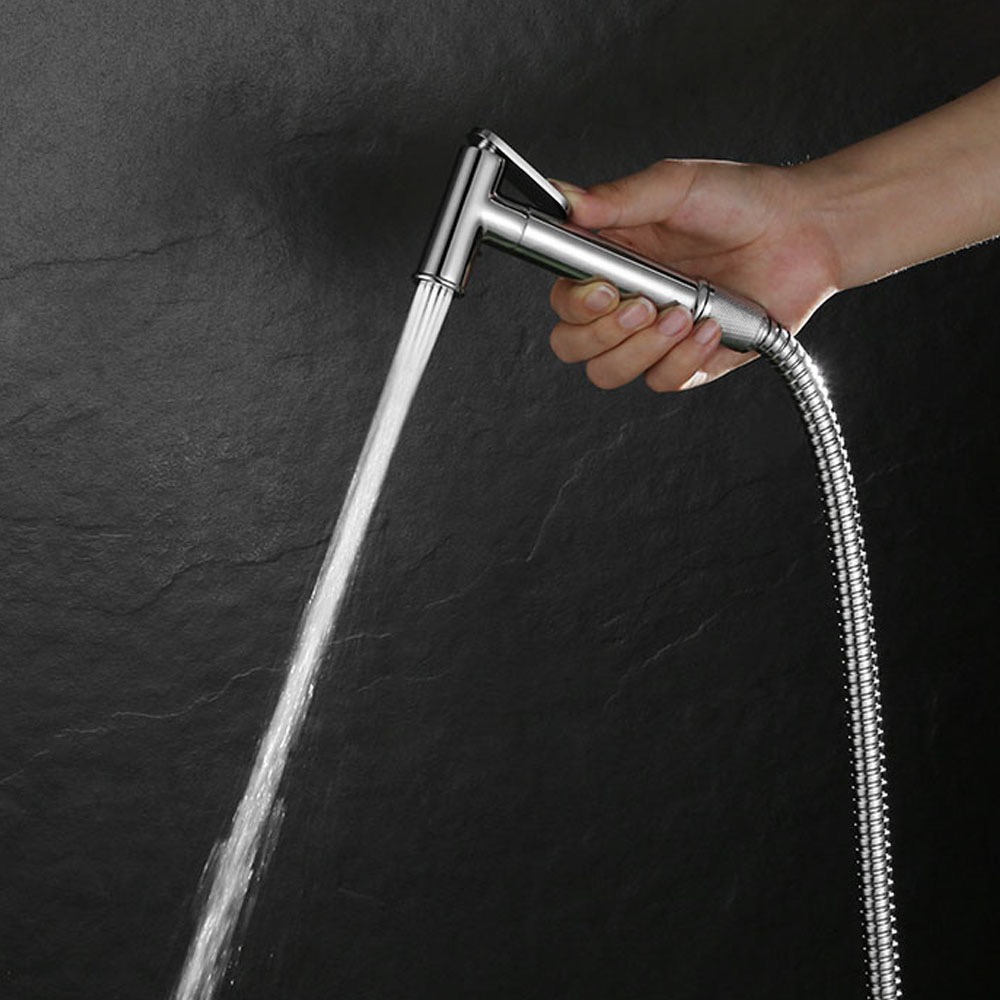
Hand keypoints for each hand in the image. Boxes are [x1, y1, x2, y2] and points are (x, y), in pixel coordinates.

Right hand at [548, 159, 839, 390]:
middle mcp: (625, 302)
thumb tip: (567, 201)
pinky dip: (684, 358)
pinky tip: (711, 325)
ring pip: (609, 372)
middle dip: (602, 334)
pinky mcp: (689, 362)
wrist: (805, 230)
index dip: (574, 304)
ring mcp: (654, 337)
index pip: (564, 299)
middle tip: (643, 306)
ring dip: (641, 349)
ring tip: (683, 314)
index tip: (603, 289)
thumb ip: (618, 198)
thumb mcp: (676, 187)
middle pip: (573, 345)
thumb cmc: (743, 201)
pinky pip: (662, 381)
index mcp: (610, 261)